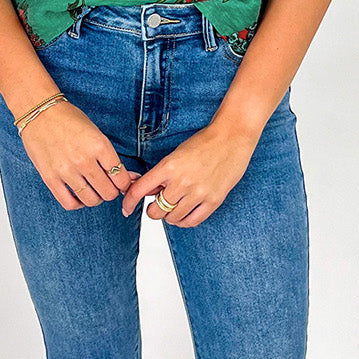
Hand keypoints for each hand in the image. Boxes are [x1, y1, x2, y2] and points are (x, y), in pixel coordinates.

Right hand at [19, 99, 140, 209]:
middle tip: (107, 185)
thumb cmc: (69, 120)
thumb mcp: (96, 133)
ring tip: (93, 189)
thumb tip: (130, 177)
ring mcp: (66, 171)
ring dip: (95, 198)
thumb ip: (111, 157)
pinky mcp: (50, 178)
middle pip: (108, 193)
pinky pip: (69, 203)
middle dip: (111, 192)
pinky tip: (78, 194)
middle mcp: (84, 160)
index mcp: (99, 145)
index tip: (120, 182)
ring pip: (91, 200)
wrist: (39, 113)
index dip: (124, 183)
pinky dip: (78, 203)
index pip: (120, 178)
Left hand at [120, 121, 259, 226]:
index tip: (126, 209)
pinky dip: (183, 221)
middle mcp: (182, 181)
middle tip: (157, 204)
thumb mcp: (176, 154)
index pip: (139, 190)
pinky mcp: (214, 200)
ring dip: (169, 216)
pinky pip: (192, 221)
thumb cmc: (204, 142)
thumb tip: (148, 192)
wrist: (232, 137)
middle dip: (153, 210)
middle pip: (156, 210)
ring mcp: (198, 192)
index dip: (128, 202)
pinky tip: (183, 215)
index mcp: (169, 166)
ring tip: (174, 207)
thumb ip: (162, 174)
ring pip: (172, 218)